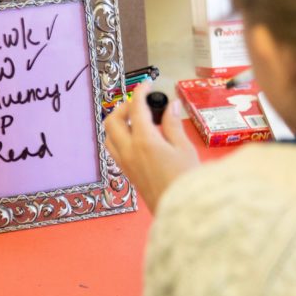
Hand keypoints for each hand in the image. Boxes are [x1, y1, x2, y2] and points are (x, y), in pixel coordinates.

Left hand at [104, 82, 199, 212]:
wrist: (181, 211)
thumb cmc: (187, 179)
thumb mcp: (184, 148)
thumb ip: (173, 124)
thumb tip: (170, 105)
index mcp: (144, 141)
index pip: (136, 108)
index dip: (140, 92)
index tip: (147, 84)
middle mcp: (129, 150)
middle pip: (113, 120)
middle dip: (123, 106)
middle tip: (139, 102)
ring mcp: (125, 163)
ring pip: (109, 135)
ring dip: (117, 122)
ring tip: (135, 118)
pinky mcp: (127, 173)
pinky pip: (114, 149)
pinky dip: (118, 137)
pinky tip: (135, 137)